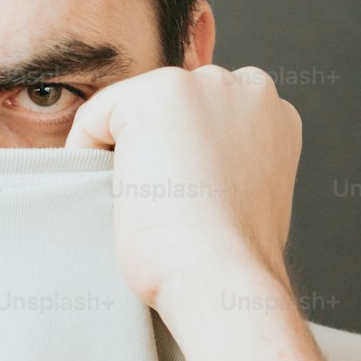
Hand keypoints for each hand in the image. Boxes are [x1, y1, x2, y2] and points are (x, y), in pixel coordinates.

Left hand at [65, 64, 301, 332]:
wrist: (220, 275)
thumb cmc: (228, 259)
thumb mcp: (242, 198)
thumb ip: (226, 163)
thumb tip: (185, 166)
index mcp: (273, 114)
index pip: (202, 117)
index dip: (179, 159)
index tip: (172, 202)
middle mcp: (246, 87)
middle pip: (169, 106)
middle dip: (153, 147)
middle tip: (149, 203)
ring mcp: (202, 85)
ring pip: (134, 108)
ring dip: (125, 150)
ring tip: (137, 202)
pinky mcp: (155, 95)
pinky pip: (96, 115)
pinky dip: (87, 153)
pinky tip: (115, 194)